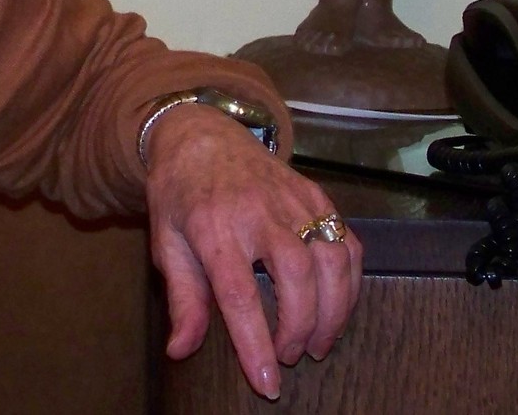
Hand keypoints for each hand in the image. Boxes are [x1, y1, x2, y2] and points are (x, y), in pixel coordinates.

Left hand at [144, 106, 362, 399]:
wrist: (202, 135)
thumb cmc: (181, 194)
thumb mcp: (166, 243)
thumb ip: (182, 299)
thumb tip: (180, 349)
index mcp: (214, 227)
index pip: (239, 296)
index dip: (256, 343)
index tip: (268, 381)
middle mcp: (259, 212)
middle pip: (296, 277)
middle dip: (301, 328)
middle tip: (292, 357)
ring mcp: (293, 200)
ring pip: (332, 260)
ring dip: (334, 311)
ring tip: (319, 343)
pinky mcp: (317, 195)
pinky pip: (347, 242)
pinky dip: (350, 281)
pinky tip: (337, 305)